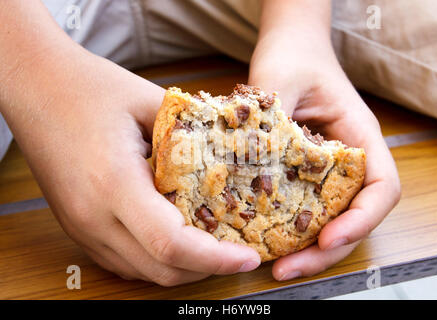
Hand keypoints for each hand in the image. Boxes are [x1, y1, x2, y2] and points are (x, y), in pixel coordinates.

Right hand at [4, 52, 260, 285]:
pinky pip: (125, 261)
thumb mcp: (149, 102)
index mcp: (114, 182)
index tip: (247, 257)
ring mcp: (82, 227)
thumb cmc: (88, 88)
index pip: (171, 244)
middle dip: (207, 270)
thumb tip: (226, 157)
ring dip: (184, 268)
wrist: (35, 88)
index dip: (216, 259)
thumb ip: (191, 134)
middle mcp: (94, 217)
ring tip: (213, 248)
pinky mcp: (78, 227)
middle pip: (161, 270)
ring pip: (142, 272)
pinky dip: (157, 260)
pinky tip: (177, 240)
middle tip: (237, 253)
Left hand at [249, 48, 400, 280]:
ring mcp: (325, 170)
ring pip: (329, 220)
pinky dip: (289, 231)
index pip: (382, 187)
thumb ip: (268, 110)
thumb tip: (244, 154)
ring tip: (274, 266)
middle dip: (326, 250)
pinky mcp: (301, 173)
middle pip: (354, 216)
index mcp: (359, 136)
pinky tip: (262, 240)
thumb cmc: (294, 55)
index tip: (328, 236)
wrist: (290, 48)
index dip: (362, 220)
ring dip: (307, 249)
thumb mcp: (281, 76)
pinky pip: (303, 209)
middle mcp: (348, 159)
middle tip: (286, 269)